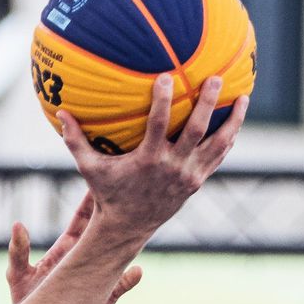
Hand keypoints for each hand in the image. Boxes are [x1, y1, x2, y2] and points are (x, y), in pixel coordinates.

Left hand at [7, 195, 142, 303]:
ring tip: (137, 228)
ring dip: (124, 244)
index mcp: (64, 250)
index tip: (98, 185)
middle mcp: (83, 259)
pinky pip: (119, 287)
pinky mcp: (102, 299)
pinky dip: (128, 280)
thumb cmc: (24, 303)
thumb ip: (18, 250)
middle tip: (124, 193)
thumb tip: (18, 223)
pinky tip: (136, 271)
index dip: (89, 204)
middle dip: (111, 214)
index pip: (80, 222)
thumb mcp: (17, 275)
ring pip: (114, 256)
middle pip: (101, 232)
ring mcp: (94, 278)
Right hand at [57, 74, 247, 237]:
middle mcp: (173, 167)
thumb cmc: (108, 193)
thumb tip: (59, 112)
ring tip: (243, 98)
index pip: (159, 124)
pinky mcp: (198, 181)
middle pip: (197, 130)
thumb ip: (75, 140)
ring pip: (218, 144)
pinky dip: (229, 139)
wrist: (129, 227)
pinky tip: (235, 121)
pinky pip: (219, 157)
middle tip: (214, 78)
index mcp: (149, 160)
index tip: (167, 77)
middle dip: (207, 103)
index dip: (163, 100)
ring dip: (232, 121)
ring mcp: (189, 175)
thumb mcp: (90, 168)